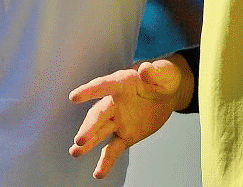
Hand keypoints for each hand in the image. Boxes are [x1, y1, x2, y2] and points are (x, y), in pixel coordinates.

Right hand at [68, 56, 189, 178]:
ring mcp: (118, 120)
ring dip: (88, 143)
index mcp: (122, 83)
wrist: (168, 95)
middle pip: (99, 114)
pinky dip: (106, 161)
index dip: (90, 90)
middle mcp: (115, 102)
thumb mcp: (165, 73)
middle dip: (89, 126)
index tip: (74, 97)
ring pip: (100, 132)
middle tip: (80, 139)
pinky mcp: (124, 136)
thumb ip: (155, 72)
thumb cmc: (164, 78)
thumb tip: (145, 68)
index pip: (104, 86)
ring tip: (75, 153)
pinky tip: (98, 174)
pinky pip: (113, 149)